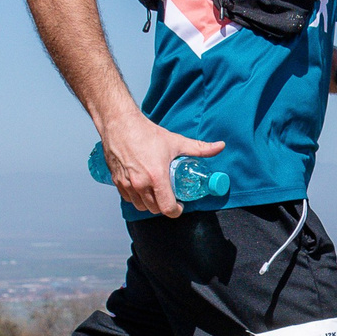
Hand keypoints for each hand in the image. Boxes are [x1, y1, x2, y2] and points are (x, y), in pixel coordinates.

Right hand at [99, 114, 222, 218]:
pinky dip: (136, 198)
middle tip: (170, 197)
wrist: (120, 124)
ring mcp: (126, 184)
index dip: (176, 211)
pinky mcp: (116, 181)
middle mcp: (140, 184)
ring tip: (157, 193)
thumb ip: (199, 148)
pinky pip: (128, 198)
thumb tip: (219, 147)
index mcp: (156, 177)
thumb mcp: (176, 142)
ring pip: (140, 206)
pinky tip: (142, 188)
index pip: (167, 208)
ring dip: (150, 203)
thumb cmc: (146, 133)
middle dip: (164, 206)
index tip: (180, 206)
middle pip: (154, 209)